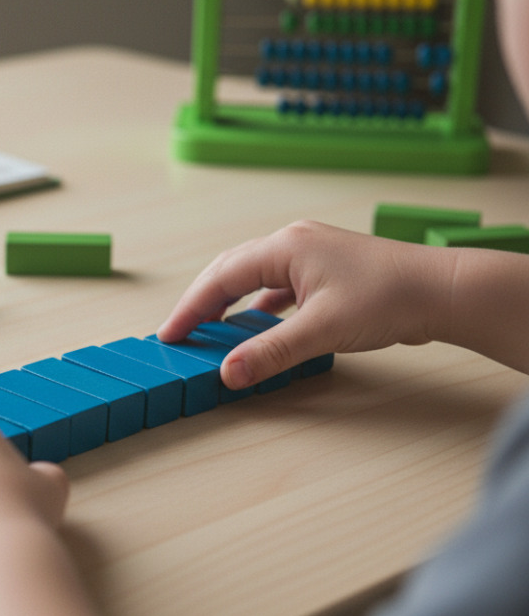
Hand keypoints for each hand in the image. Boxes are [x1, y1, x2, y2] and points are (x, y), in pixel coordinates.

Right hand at [156, 220, 456, 387]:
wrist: (444, 292)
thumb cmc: (390, 298)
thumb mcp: (322, 331)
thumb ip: (270, 352)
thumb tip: (228, 373)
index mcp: (285, 247)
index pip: (220, 277)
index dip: (191, 308)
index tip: (170, 334)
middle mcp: (293, 242)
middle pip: (231, 270)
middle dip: (203, 303)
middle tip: (180, 333)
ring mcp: (311, 254)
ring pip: (254, 277)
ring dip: (230, 303)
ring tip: (211, 330)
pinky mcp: (326, 269)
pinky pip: (278, 285)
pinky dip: (259, 305)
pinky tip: (257, 323)